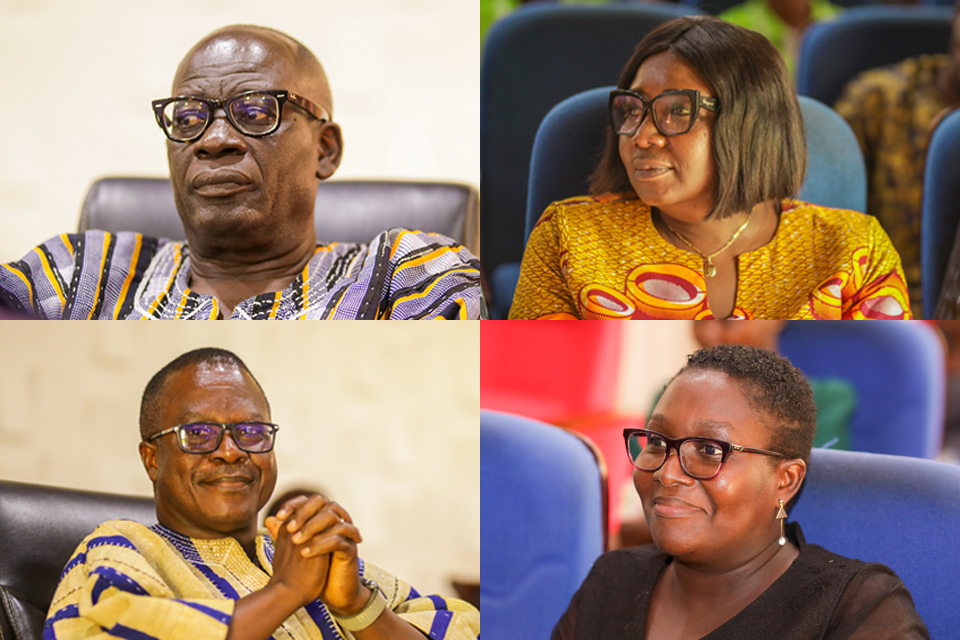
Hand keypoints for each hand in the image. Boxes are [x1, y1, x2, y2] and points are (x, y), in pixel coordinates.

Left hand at [266, 495, 367, 614]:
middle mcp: (337, 522)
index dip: (295, 505)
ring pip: (333, 518)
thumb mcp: (298, 548)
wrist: (333, 592)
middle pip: (323, 503)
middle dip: (304, 513)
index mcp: (324, 519)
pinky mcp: (350, 550)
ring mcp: (346, 534)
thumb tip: (269, 519)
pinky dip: (321, 544)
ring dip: (312, 527)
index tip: (279, 516)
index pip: (310, 501)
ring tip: (295, 541)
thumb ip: (286, 533)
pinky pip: (338, 540)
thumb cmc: (316, 570)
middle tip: (290, 527)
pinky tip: (305, 553)